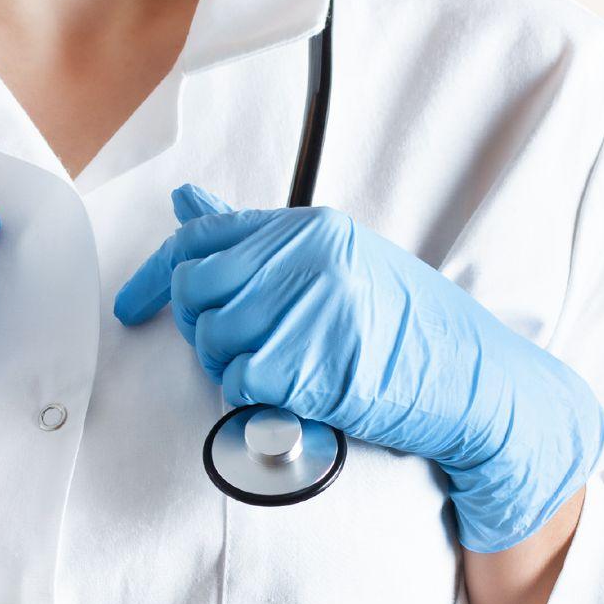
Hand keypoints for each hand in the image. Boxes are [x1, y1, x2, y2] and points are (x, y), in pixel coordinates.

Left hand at [114, 184, 603, 551]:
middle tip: (240, 351)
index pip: (197, 240)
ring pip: (212, 342)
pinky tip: (293, 394)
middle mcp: (305, 258)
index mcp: (308, 230)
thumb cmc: (405, 331)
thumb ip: (255, 243)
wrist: (472, 381)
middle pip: (194, 293)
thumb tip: (186, 203)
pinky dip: (254, 400)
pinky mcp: (310, 361)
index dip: (153, 280)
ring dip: (231, 369)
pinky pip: (238, 383)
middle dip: (201, 331)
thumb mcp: (333, 267)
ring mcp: (309, 306)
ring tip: (281, 373)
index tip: (130, 309)